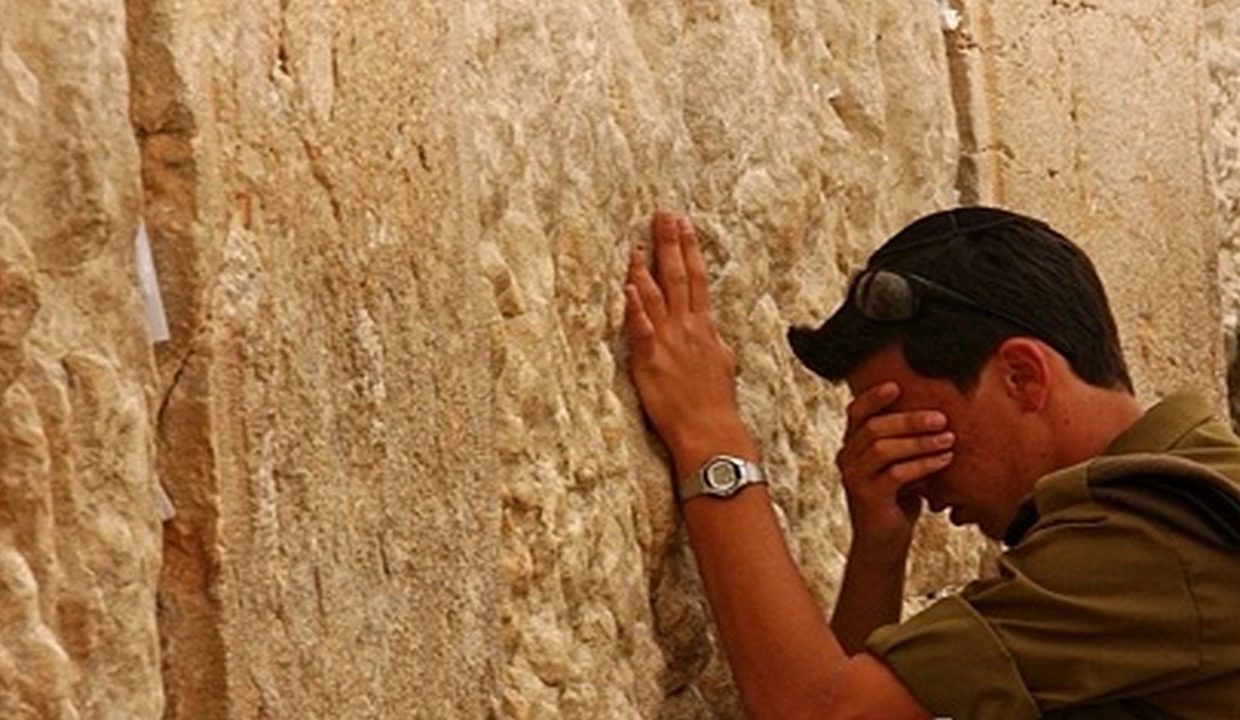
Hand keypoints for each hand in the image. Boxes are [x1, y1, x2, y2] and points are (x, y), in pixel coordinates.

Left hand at [624, 212, 755, 477]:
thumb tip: (709, 331)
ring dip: (646, 268)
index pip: (697, 278)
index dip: (690, 248)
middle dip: (670, 243)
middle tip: (662, 214)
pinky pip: (641, 330)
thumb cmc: (715, 401)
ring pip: (656, 296)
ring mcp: (668, 342)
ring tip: (638, 242)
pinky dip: (634, 308)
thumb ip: (711, 341)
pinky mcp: (650, 360)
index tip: (684, 224)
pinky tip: (627, 289)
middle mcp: (686, 328)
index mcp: (703, 327)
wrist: (710, 429)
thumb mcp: (722, 362)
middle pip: (678, 277)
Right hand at [835, 382, 953, 561]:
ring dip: (920, 441)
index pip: (855, 412)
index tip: (898, 385)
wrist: (883, 545)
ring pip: (883, 448)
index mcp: (852, 446)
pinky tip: (944, 460)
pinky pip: (896, 474)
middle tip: (941, 418)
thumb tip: (938, 413)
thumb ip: (906, 443)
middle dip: (910, 419)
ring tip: (949, 439)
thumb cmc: (896, 501)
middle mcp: (847, 458)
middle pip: (874, 427)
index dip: (874, 397)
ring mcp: (854, 478)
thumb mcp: (900, 466)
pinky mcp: (867, 498)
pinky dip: (923, 464)